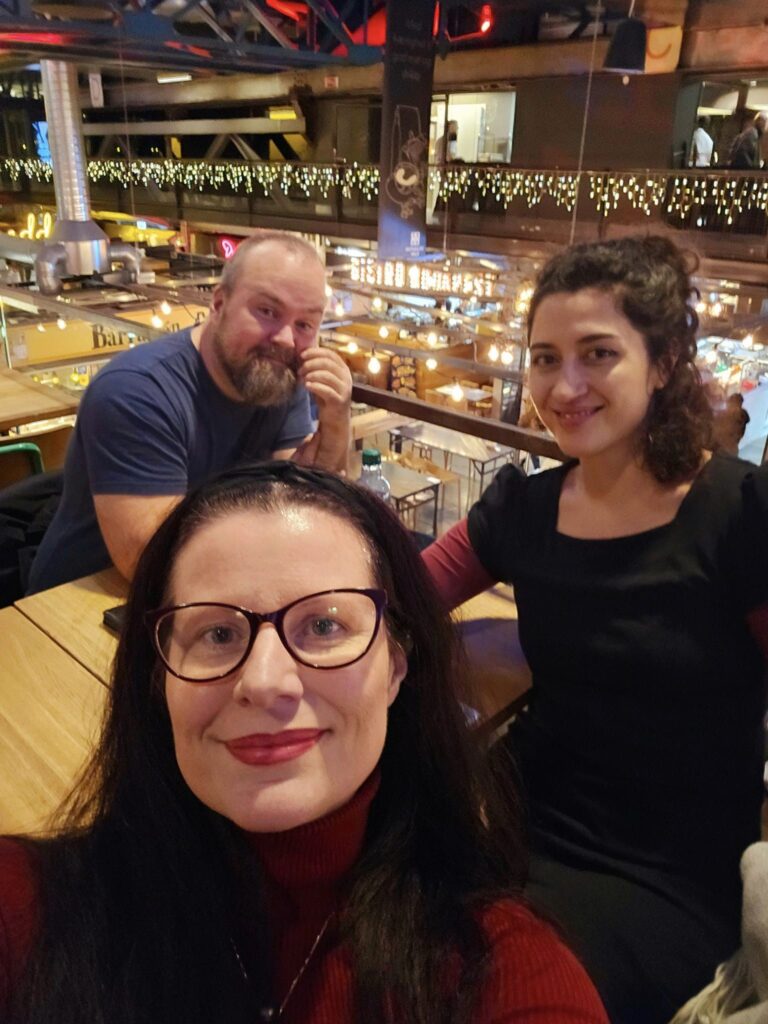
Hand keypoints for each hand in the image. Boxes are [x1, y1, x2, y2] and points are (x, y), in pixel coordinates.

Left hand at [294, 346, 351, 472]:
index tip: (302, 355)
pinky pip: (327, 390)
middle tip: (300, 369)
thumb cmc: (326, 397)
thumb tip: (302, 354)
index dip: (316, 352)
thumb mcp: (322, 379)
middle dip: (311, 363)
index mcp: (343, 369)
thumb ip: (316, 367)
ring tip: (302, 378)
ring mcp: (345, 389)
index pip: (330, 354)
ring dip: (311, 374)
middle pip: (328, 363)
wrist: (335, 420)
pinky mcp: (340, 401)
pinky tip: (306, 386)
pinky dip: (315, 386)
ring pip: (327, 375)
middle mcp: (346, 377)